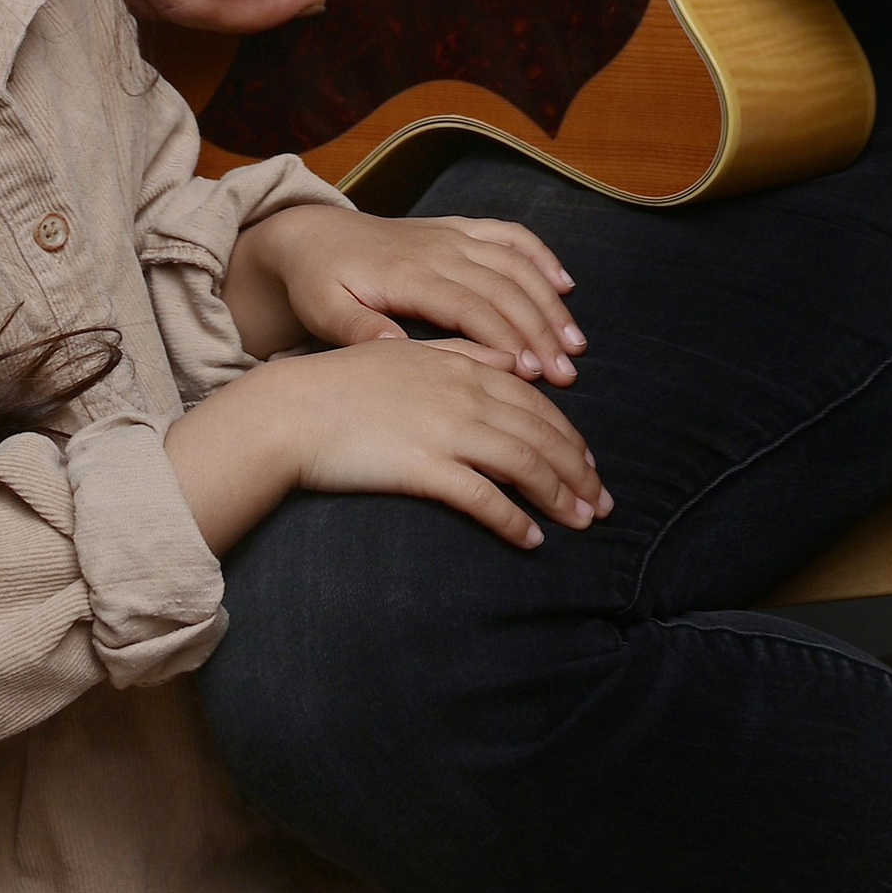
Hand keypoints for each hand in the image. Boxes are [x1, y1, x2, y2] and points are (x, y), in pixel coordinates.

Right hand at [164, 343, 609, 557]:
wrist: (290, 410)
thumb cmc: (339, 385)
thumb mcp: (407, 354)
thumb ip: (459, 352)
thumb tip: (507, 360)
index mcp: (462, 366)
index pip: (535, 401)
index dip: (567, 434)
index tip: (587, 463)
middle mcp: (464, 394)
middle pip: (541, 433)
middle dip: (577, 470)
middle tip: (602, 503)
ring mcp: (446, 430)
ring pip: (524, 463)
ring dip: (560, 495)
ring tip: (581, 522)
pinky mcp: (424, 467)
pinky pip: (483, 497)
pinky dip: (513, 519)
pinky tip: (530, 539)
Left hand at [236, 205, 581, 381]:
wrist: (312, 235)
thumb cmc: (318, 283)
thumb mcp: (322, 310)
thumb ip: (359, 330)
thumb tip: (397, 350)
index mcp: (409, 275)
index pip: (471, 307)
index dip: (506, 338)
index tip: (533, 373)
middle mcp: (439, 250)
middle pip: (504, 289)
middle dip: (541, 331)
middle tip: (567, 374)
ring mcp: (452, 236)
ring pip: (516, 265)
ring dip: (549, 302)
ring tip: (575, 343)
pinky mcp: (458, 229)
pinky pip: (509, 234)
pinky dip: (541, 255)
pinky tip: (565, 283)